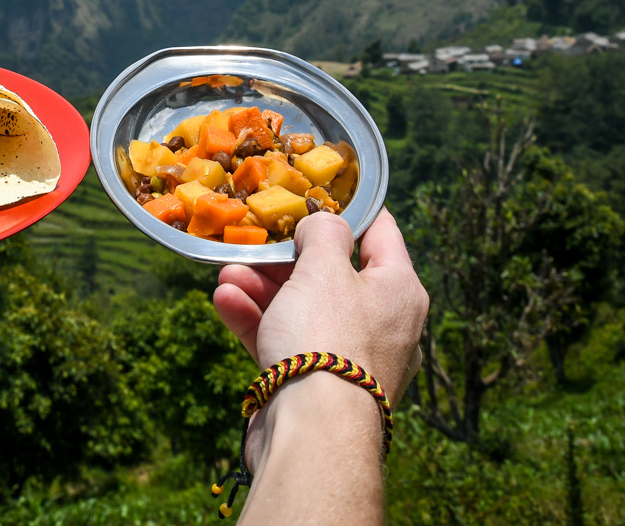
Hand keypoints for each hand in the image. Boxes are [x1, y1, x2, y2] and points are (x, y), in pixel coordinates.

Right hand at [214, 208, 427, 431]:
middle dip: (285, 256)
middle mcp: (383, 323)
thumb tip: (322, 223)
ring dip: (262, 287)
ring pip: (303, 309)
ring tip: (226, 271)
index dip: (349, 208)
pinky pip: (286, 342)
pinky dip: (257, 321)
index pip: (380, 232)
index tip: (318, 190)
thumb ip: (323, 232)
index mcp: (399, 290)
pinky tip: (225, 301)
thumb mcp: (324, 268)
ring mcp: (349, 357)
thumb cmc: (327, 338)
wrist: (313, 434)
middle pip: (331, 275)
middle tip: (254, 239)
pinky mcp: (317, 384)